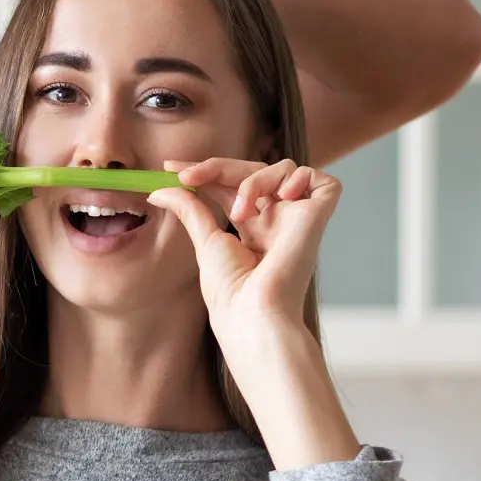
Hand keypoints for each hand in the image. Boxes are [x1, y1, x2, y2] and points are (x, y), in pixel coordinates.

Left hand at [149, 157, 338, 344]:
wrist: (252, 313)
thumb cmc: (230, 291)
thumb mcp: (205, 241)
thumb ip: (189, 209)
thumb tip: (159, 189)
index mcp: (253, 229)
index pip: (232, 186)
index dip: (206, 171)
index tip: (172, 169)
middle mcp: (277, 221)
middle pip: (253, 171)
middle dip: (218, 167)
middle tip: (188, 176)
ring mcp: (298, 218)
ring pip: (282, 169)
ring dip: (254, 181)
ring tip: (240, 213)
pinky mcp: (317, 217)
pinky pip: (320, 178)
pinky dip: (299, 178)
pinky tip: (282, 197)